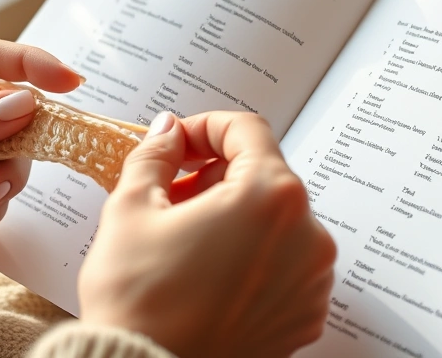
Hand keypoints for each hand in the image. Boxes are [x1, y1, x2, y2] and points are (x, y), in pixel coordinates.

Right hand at [78, 112, 335, 357]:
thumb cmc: (139, 303)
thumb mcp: (130, 208)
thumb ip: (154, 155)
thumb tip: (168, 133)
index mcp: (270, 197)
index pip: (247, 130)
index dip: (204, 127)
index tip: (178, 143)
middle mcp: (306, 235)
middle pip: (263, 175)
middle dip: (214, 175)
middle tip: (170, 193)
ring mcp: (311, 280)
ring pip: (273, 220)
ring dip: (233, 215)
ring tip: (183, 237)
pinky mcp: (303, 315)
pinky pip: (281, 263)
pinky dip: (250, 256)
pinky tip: (205, 270)